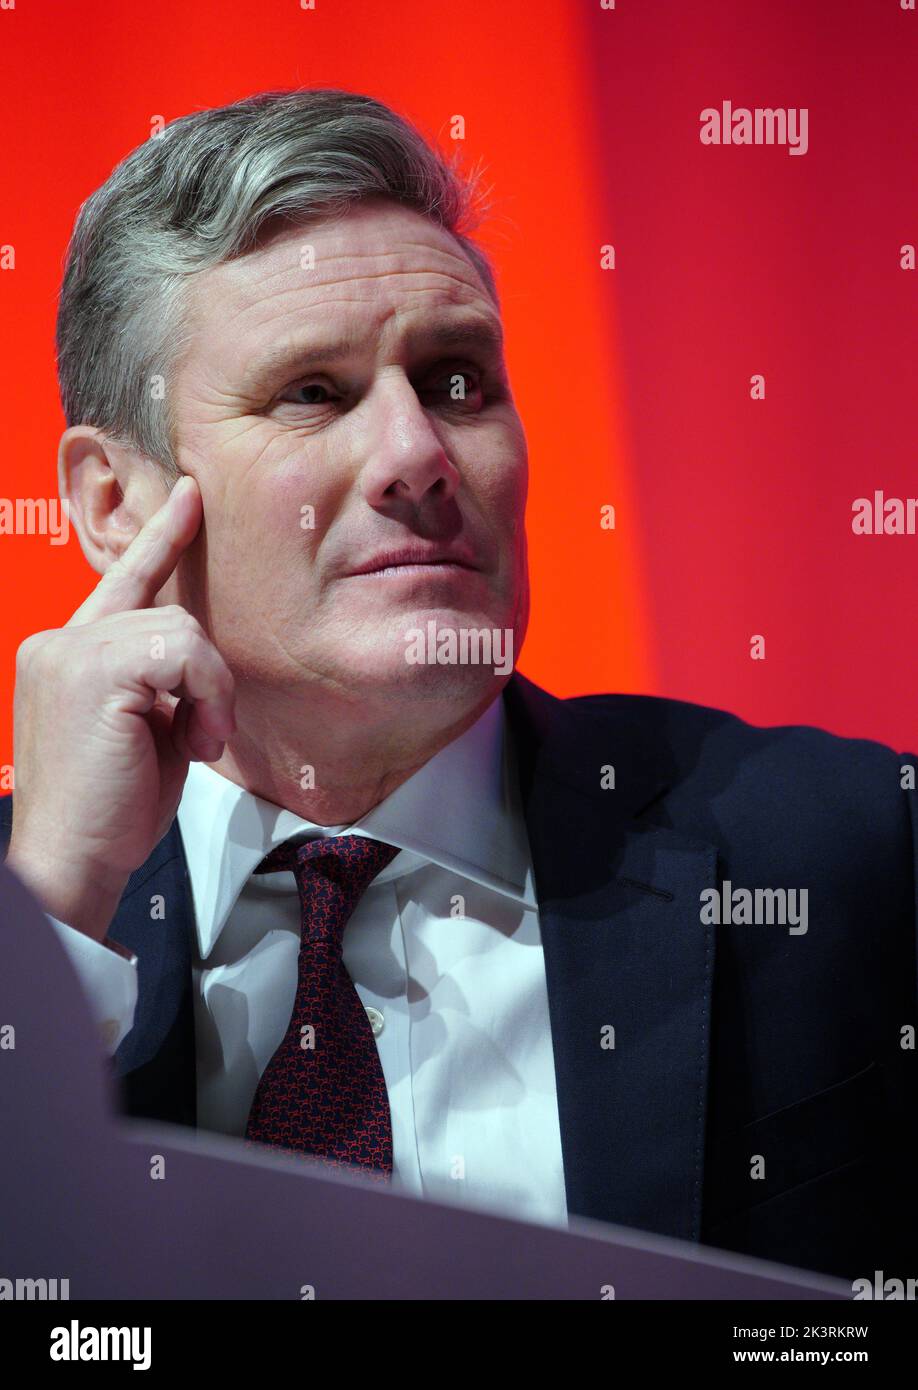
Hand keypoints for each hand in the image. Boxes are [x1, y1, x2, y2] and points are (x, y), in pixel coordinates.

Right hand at [6, 476, 234, 941]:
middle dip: (206, 676)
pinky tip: (193, 736)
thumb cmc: (111, 812)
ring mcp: (67, 649)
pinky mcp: (89, 665)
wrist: (71, 863)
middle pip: (169, 611)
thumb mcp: (146, 731)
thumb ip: (163, 682)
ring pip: (181, 629)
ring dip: (208, 691)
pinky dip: (206, 692)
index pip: (121, 581)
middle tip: (203, 733)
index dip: (159, 537)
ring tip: (194, 741)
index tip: (188, 496)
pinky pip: (183, 649)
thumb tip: (202, 662)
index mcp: (65, 653)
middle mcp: (57, 640)